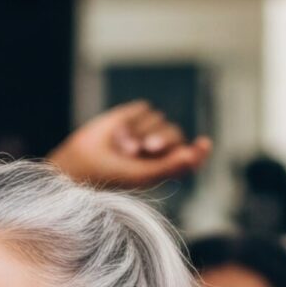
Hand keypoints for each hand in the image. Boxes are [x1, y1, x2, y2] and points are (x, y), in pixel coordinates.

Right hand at [48, 101, 211, 188]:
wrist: (81, 162)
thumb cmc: (113, 176)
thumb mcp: (144, 174)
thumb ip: (171, 166)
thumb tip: (193, 155)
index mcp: (165, 167)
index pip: (190, 155)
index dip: (198, 151)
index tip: (204, 143)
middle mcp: (158, 149)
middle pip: (175, 134)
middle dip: (162, 140)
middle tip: (147, 148)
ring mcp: (144, 130)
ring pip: (160, 120)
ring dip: (141, 133)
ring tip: (123, 148)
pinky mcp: (131, 115)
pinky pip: (144, 110)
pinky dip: (131, 121)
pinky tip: (116, 135)